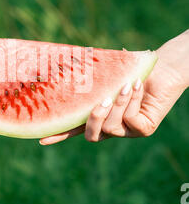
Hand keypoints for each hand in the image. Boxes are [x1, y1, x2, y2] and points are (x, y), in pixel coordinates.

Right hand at [40, 30, 188, 144]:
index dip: (60, 135)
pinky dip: (132, 102)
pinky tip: (136, 86)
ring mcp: (128, 130)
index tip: (41, 139)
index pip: (76, 128)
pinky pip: (130, 122)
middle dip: (94, 119)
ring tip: (126, 84)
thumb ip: (92, 79)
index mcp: (100, 115)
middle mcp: (113, 127)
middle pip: (92, 136)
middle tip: (102, 101)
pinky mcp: (144, 129)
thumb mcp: (108, 75)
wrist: (162, 68)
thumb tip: (68, 63)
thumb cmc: (133, 70)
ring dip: (118, 103)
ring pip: (112, 127)